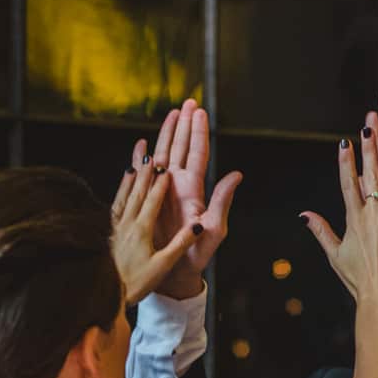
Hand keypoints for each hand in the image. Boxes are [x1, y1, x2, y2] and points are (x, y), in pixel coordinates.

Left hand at [110, 160, 198, 304]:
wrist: (108, 295)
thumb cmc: (137, 283)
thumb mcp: (163, 264)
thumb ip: (181, 243)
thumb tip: (198, 225)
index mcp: (142, 230)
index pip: (152, 200)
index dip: (160, 184)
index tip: (166, 168)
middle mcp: (126, 224)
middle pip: (137, 193)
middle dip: (145, 173)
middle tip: (150, 156)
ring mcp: (115, 228)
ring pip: (124, 197)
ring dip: (131, 179)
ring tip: (135, 163)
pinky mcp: (108, 233)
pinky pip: (115, 206)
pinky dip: (119, 193)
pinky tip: (121, 189)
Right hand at [127, 100, 241, 299]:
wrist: (175, 274)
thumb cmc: (197, 255)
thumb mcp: (214, 229)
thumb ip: (223, 200)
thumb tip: (237, 173)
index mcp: (193, 190)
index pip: (197, 154)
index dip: (197, 132)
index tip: (199, 110)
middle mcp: (177, 186)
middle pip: (180, 148)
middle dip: (183, 126)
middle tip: (187, 103)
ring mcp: (161, 193)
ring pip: (163, 156)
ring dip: (166, 135)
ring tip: (171, 114)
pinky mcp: (146, 202)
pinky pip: (141, 175)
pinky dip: (140, 158)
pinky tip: (141, 144)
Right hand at [303, 124, 377, 304]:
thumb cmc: (358, 280)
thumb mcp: (335, 254)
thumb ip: (321, 231)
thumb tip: (304, 215)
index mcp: (353, 220)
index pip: (348, 183)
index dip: (346, 162)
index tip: (345, 142)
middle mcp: (371, 215)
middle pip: (369, 176)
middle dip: (368, 150)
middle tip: (368, 128)